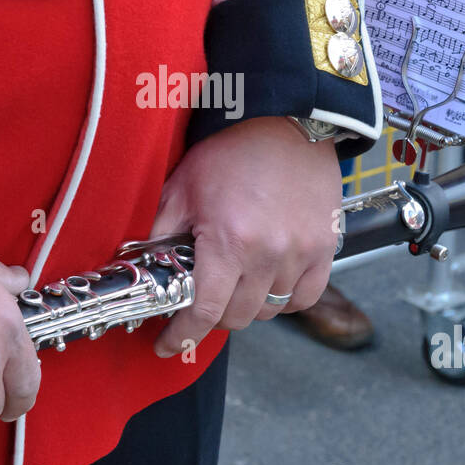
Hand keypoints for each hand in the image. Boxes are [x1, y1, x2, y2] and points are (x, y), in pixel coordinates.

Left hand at [148, 116, 342, 357]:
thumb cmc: (233, 150)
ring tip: (234, 285)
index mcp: (229, 241)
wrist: (287, 121)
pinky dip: (286, 299)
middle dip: (213, 317)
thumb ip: (160, 231)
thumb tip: (138, 264)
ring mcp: (302, 253)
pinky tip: (269, 283)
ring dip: (248, 306)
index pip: (205, 312)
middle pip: (238, 317)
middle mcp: (269, 254)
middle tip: (200, 302)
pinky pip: (306, 296)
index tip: (168, 344)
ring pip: (271, 310)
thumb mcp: (183, 187)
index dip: (182, 336)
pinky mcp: (325, 247)